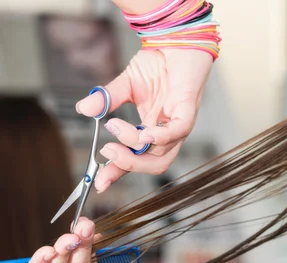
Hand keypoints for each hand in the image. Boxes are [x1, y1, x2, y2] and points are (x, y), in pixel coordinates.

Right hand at [76, 49, 213, 192]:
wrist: (176, 41)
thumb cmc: (158, 64)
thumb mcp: (125, 84)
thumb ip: (107, 100)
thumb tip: (83, 109)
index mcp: (151, 130)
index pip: (135, 158)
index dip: (118, 172)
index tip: (99, 183)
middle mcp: (166, 132)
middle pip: (154, 164)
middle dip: (129, 165)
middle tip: (108, 152)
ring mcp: (179, 123)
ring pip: (163, 152)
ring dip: (136, 145)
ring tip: (116, 129)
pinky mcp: (189, 110)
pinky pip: (178, 131)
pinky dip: (161, 136)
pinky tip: (145, 133)